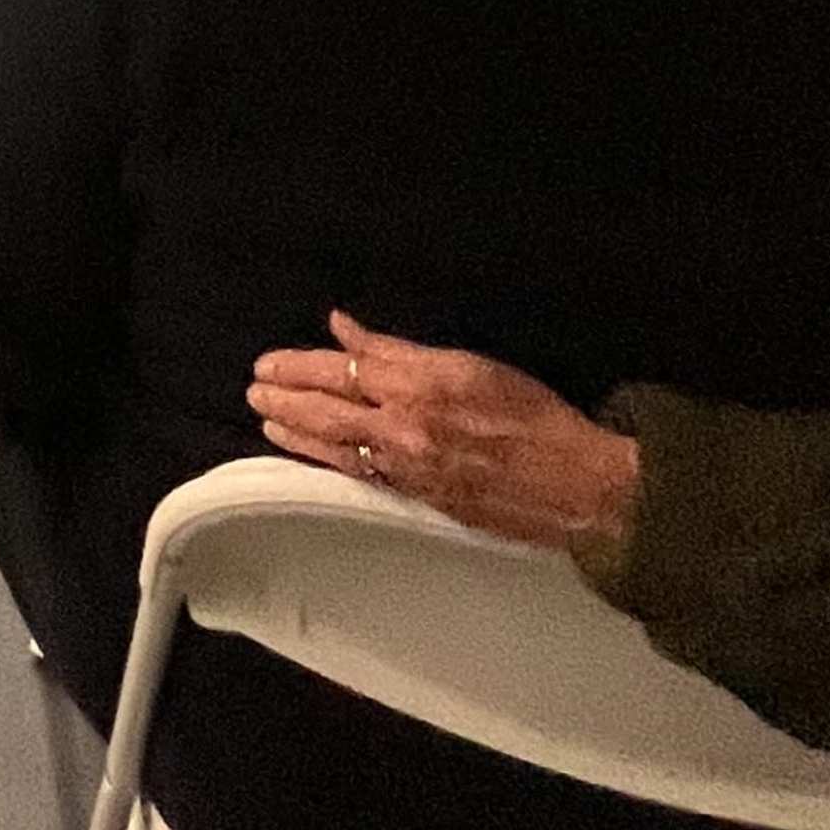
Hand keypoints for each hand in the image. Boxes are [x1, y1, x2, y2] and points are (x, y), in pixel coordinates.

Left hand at [247, 312, 643, 559]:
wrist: (577, 486)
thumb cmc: (533, 414)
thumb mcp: (470, 364)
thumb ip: (399, 349)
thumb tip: (344, 329)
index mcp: (419, 386)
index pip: (342, 370)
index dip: (300, 365)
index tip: (269, 362)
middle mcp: (405, 429)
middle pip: (327, 411)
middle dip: (285, 399)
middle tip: (253, 388)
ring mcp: (408, 469)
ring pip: (336, 448)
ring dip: (296, 432)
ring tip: (266, 419)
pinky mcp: (419, 500)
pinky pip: (360, 476)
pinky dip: (328, 462)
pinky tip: (310, 454)